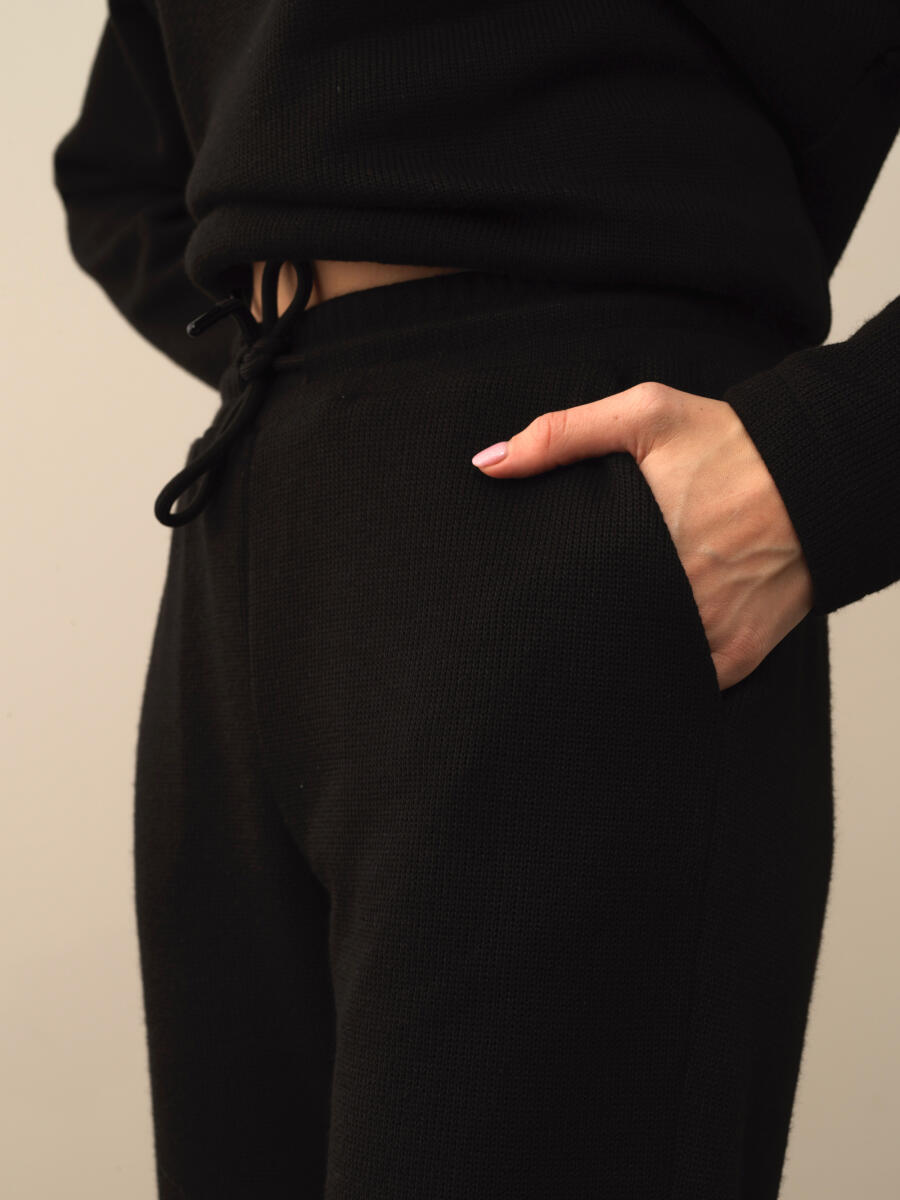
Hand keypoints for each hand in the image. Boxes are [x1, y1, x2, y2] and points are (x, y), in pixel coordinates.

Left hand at [470, 381, 814, 690]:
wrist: (819, 471)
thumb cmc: (729, 441)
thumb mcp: (645, 415)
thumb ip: (562, 435)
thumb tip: (488, 464)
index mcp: (638, 543)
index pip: (566, 592)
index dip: (541, 599)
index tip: (524, 599)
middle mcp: (674, 594)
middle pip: (598, 633)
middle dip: (574, 631)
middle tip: (553, 625)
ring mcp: (708, 632)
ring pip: (640, 663)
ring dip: (618, 655)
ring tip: (592, 647)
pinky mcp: (739, 655)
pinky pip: (689, 682)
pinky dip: (668, 674)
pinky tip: (644, 659)